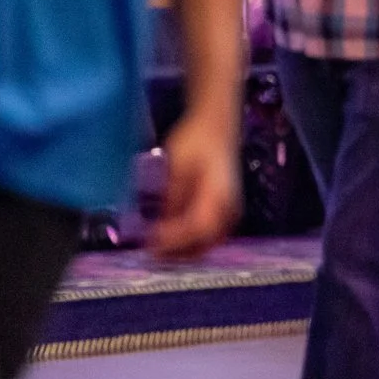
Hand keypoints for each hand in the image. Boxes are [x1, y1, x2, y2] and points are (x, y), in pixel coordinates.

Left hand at [148, 106, 240, 261]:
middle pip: (206, 242)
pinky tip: (170, 241)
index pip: (199, 227)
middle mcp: (230, 208)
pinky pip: (209, 236)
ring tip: (156, 250)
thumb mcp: (176, 165)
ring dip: (183, 251)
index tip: (149, 243)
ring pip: (208, 243)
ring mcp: (230, 212)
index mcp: (220, 195)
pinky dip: (190, 243)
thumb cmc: (195, 141)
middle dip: (176, 251)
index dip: (174, 239)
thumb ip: (171, 196)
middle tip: (148, 252)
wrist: (215, 126)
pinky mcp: (224, 212)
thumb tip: (158, 224)